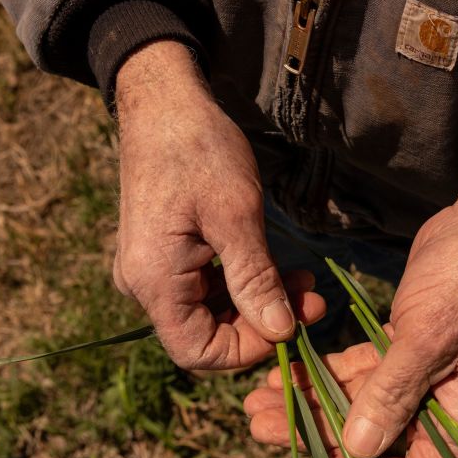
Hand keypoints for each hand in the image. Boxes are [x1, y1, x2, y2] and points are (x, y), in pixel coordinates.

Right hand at [111, 40, 324, 369]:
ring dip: (258, 301)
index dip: (248, 349)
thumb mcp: (237, 216)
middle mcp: (144, 285)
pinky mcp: (164, 256)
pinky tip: (277, 267)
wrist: (164, 105)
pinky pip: (203, 287)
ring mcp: (152, 271)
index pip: (198, 352)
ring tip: (304, 280)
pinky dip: (241, 282)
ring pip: (210, 311)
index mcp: (154, 282)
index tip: (293, 325)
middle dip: (263, 321)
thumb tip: (282, 332)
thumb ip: (256, 280)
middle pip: (206, 333)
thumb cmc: (199, 151)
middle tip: (313, 299)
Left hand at [244, 190, 457, 457]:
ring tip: (258, 402)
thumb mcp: (430, 336)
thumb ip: (393, 393)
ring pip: (363, 408)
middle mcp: (448, 410)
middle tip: (261, 426)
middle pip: (379, 445)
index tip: (318, 455)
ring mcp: (426, 380)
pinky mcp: (406, 349)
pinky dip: (328, 375)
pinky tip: (289, 371)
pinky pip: (363, 374)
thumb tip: (357, 450)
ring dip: (313, 404)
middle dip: (321, 437)